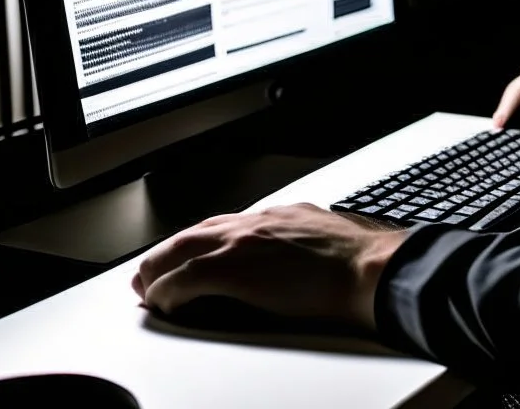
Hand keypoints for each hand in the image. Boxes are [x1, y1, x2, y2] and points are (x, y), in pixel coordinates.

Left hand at [131, 202, 407, 330]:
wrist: (371, 268)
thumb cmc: (364, 261)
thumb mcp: (332, 238)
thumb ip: (310, 242)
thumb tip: (310, 258)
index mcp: (282, 216)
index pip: (227, 224)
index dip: (202, 241)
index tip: (191, 255)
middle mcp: (257, 223)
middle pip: (195, 233)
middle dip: (169, 253)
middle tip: (151, 273)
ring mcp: (242, 243)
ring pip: (181, 250)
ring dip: (159, 271)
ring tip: (148, 289)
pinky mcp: (232, 269)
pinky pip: (184, 279)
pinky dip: (167, 291)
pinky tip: (162, 303)